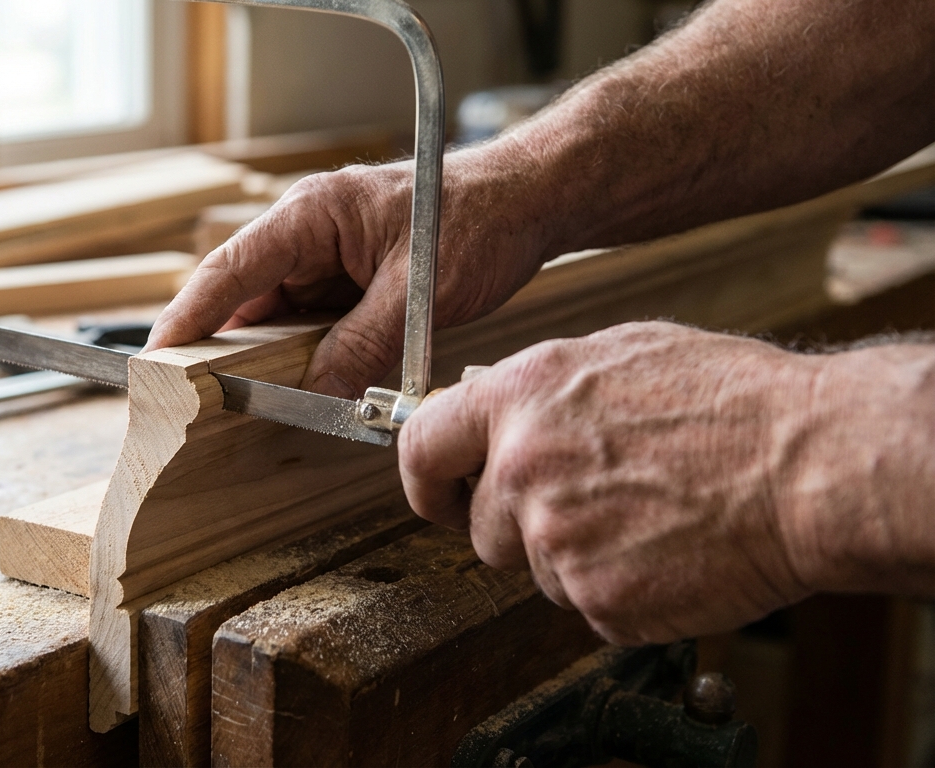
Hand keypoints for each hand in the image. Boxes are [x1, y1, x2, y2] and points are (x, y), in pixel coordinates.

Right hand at [146, 152, 554, 397]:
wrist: (530, 202)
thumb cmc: (479, 221)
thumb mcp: (416, 294)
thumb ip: (360, 346)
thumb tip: (317, 394)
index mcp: (311, 213)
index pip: (230, 269)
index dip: (189, 318)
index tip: (157, 362)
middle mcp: (309, 231)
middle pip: (244, 296)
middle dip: (221, 348)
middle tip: (193, 401)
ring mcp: (328, 256)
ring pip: (277, 315)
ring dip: (269, 357)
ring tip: (244, 405)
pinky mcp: (349, 279)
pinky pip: (312, 322)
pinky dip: (306, 354)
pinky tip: (304, 388)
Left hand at [399, 322, 830, 644]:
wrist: (808, 465)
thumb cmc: (733, 402)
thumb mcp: (618, 353)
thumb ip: (539, 388)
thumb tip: (493, 406)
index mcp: (521, 397)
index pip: (421, 447)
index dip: (429, 480)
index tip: (442, 495)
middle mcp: (523, 468)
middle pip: (481, 527)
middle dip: (522, 526)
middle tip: (592, 506)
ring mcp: (556, 539)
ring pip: (536, 570)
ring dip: (577, 558)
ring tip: (647, 518)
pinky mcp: (596, 598)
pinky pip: (586, 604)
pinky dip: (621, 591)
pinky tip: (666, 550)